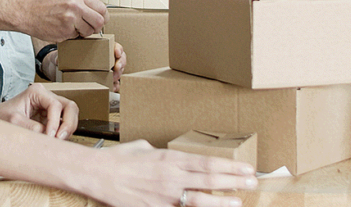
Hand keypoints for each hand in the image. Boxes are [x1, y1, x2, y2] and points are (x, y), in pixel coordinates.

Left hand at [0, 83, 77, 138]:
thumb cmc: (1, 116)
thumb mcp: (13, 122)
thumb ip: (31, 127)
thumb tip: (48, 136)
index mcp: (37, 92)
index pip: (55, 105)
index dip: (55, 122)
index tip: (49, 137)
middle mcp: (46, 96)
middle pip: (70, 106)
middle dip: (68, 124)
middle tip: (60, 139)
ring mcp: (50, 105)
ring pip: (71, 114)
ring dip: (68, 128)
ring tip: (57, 141)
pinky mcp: (51, 116)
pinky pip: (64, 122)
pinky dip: (64, 132)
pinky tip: (55, 141)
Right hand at [26, 0, 107, 41]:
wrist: (29, 13)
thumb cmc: (47, 5)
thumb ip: (83, 2)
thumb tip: (99, 11)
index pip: (102, 8)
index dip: (103, 17)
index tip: (100, 20)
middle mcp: (75, 5)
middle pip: (99, 21)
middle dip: (96, 27)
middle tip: (90, 28)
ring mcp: (70, 18)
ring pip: (89, 31)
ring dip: (83, 33)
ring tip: (72, 27)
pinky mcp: (65, 31)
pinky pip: (76, 36)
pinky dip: (72, 36)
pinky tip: (63, 29)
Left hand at [45, 44, 124, 91]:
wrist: (63, 68)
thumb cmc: (67, 57)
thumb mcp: (64, 54)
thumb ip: (61, 56)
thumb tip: (56, 60)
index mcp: (99, 47)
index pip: (113, 45)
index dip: (118, 48)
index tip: (117, 52)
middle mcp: (105, 58)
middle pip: (120, 59)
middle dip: (120, 63)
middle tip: (116, 68)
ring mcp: (106, 69)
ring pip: (118, 71)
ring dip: (118, 76)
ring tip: (114, 80)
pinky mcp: (104, 80)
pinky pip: (113, 83)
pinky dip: (115, 86)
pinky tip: (113, 88)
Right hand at [86, 140, 256, 206]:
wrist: (98, 175)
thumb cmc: (119, 159)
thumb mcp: (145, 148)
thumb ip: (163, 155)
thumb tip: (172, 160)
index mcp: (170, 159)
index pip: (208, 163)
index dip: (230, 167)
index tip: (246, 168)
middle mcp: (171, 178)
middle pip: (210, 180)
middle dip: (234, 182)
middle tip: (253, 182)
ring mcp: (165, 197)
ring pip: (201, 201)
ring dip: (222, 202)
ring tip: (238, 202)